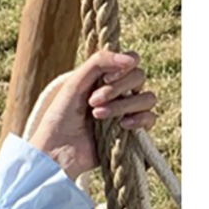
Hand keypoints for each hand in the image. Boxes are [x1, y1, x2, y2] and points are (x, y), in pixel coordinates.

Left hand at [23, 49, 157, 179]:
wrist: (58, 149)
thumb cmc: (61, 115)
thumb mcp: (75, 83)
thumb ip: (99, 62)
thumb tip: (132, 59)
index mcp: (106, 77)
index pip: (131, 61)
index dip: (124, 66)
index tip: (105, 78)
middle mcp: (120, 91)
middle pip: (139, 77)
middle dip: (115, 89)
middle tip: (92, 102)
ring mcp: (127, 111)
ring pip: (147, 98)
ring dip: (123, 105)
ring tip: (98, 115)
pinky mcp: (132, 131)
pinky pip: (151, 118)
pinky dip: (139, 119)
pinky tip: (122, 125)